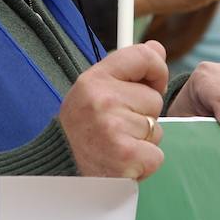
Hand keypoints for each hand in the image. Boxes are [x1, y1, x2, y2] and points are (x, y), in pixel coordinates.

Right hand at [58, 41, 168, 180]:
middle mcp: (103, 100)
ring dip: (142, 140)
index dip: (156, 70)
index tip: (153, 83)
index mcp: (94, 80)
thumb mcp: (93, 91)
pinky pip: (157, 154)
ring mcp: (115, 128)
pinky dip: (144, 162)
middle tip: (117, 126)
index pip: (143, 56)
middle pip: (154, 98)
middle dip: (143, 114)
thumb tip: (157, 48)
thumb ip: (126, 69)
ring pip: (156, 128)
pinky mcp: (127, 156)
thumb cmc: (81, 130)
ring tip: (117, 144)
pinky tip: (123, 162)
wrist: (61, 171)